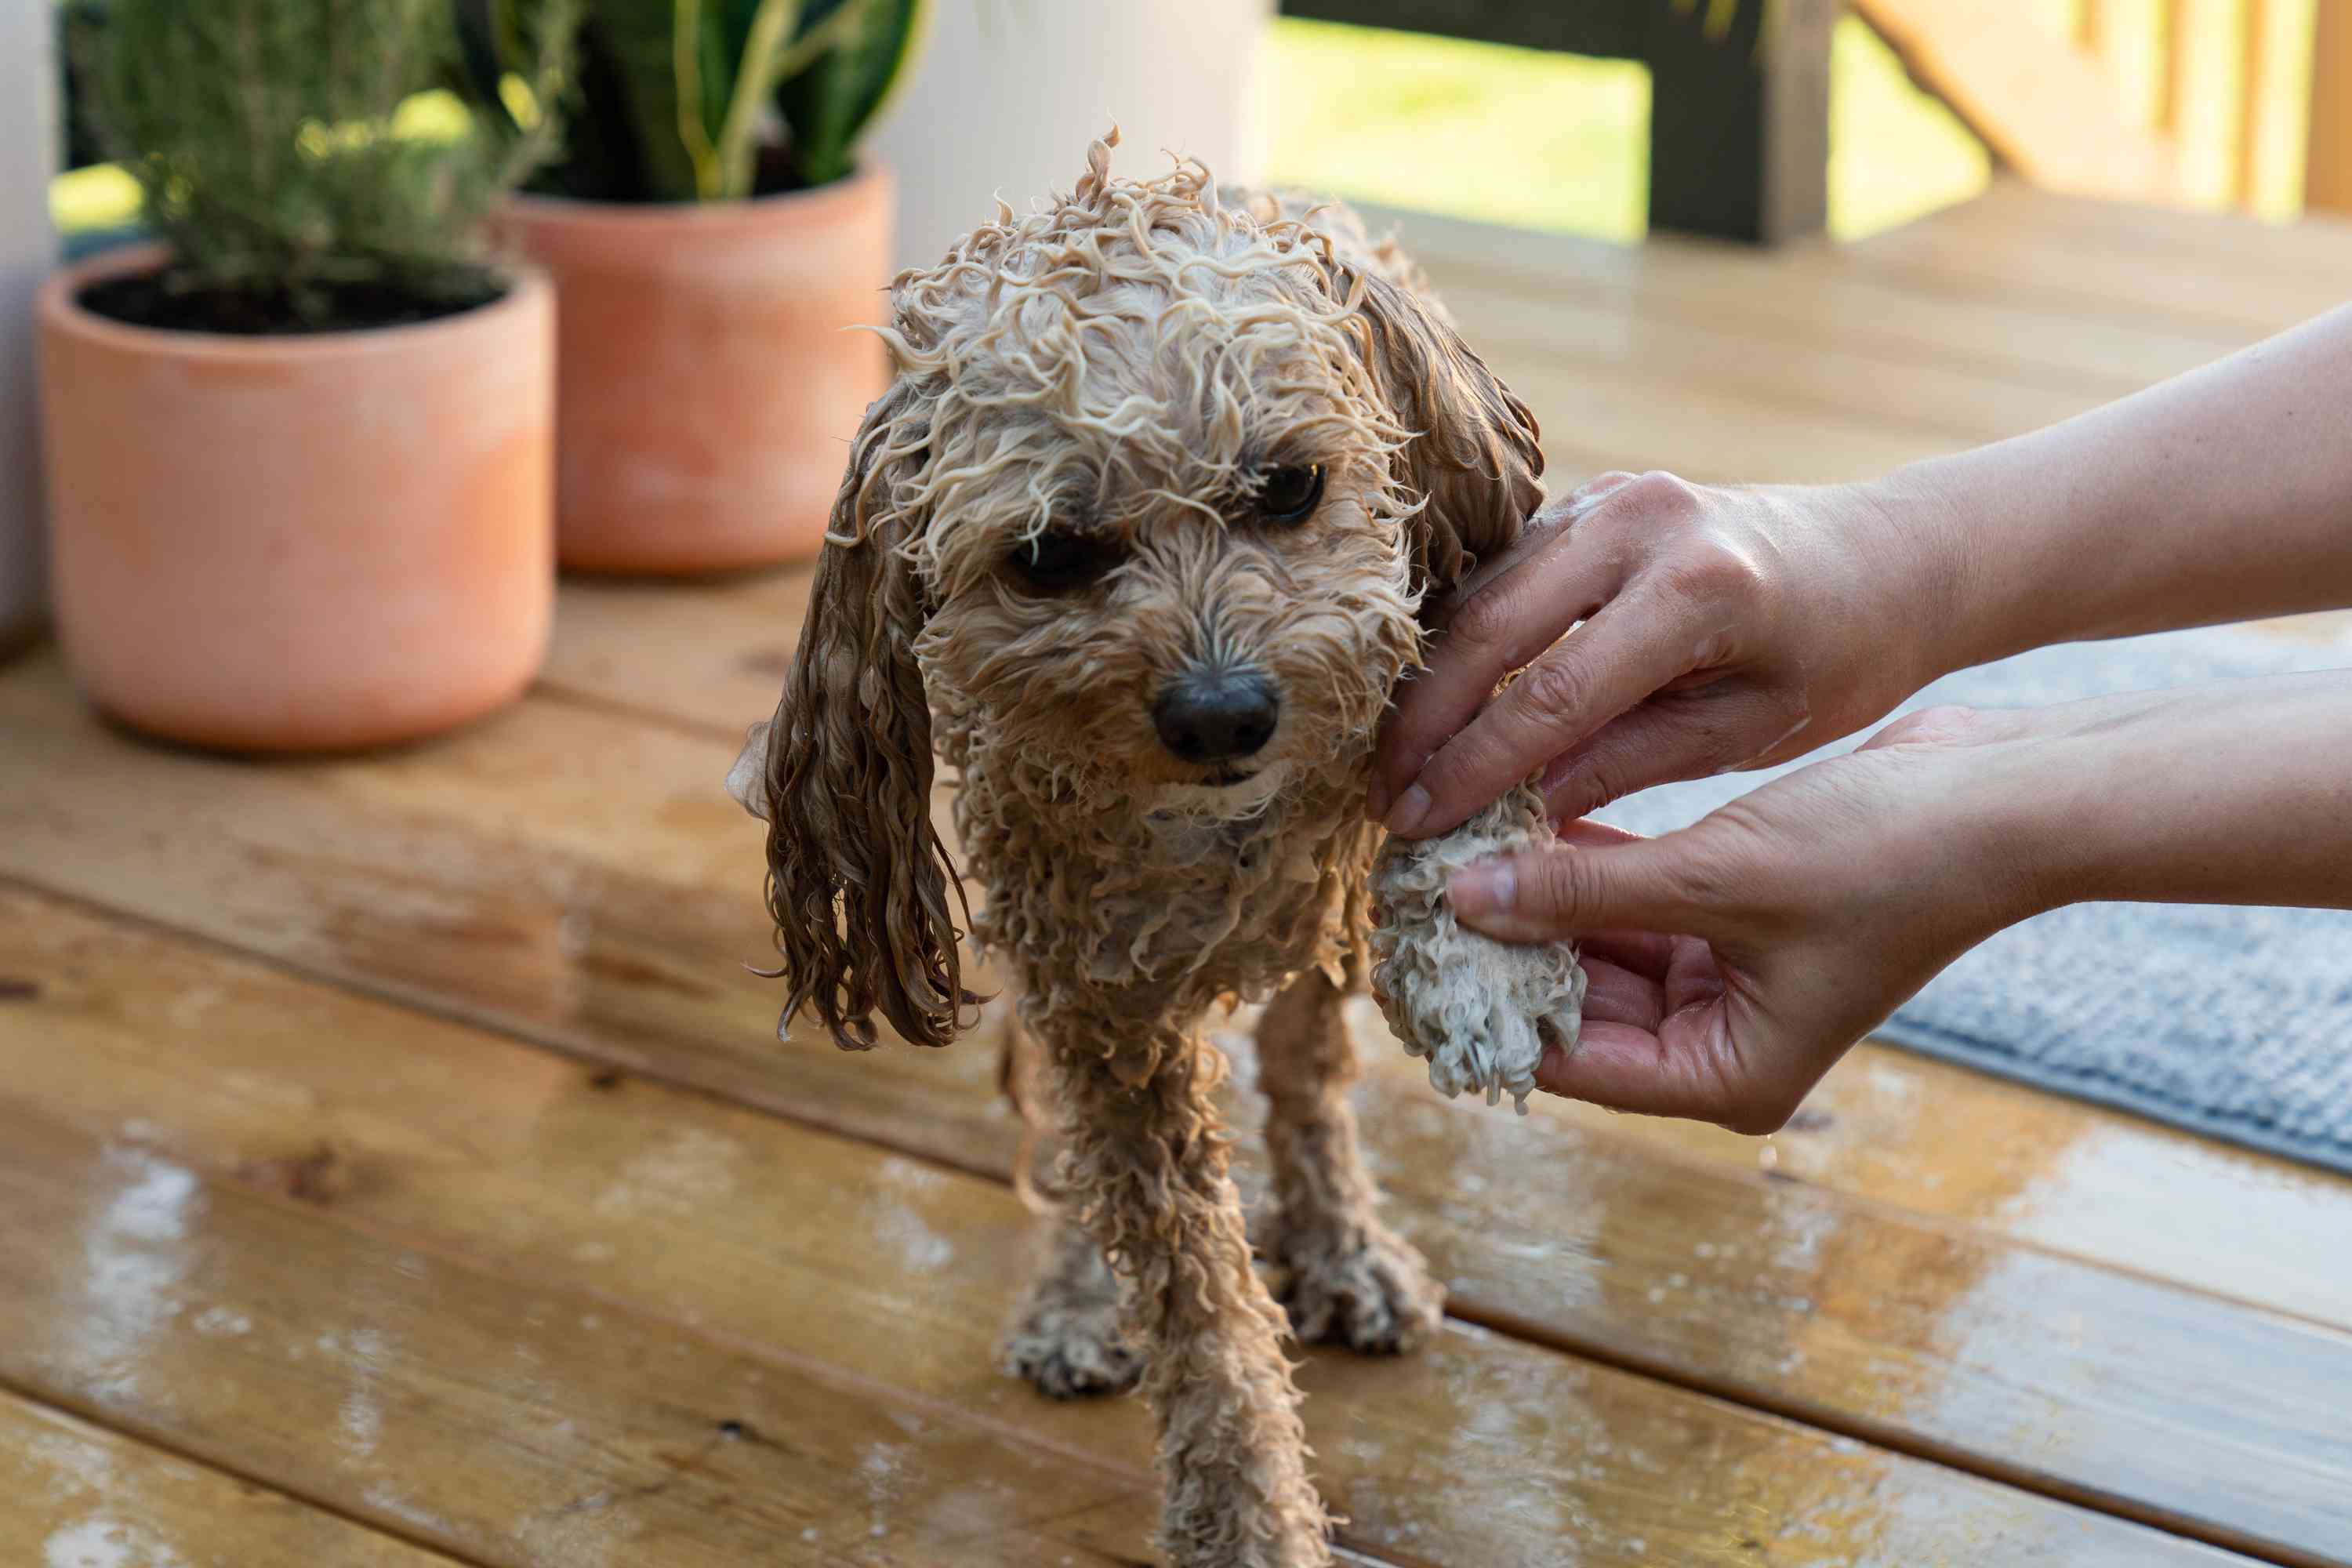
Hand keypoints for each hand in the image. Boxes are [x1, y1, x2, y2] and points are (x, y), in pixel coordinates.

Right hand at [1371, 469, 1963, 838]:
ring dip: (1431, 686)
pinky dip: (1463, 642)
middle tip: (1380, 802)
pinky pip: (1503, 574)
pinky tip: (1434, 707)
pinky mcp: (1591, 497)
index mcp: (1699, 588)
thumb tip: (1510, 818)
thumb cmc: (1833, 659)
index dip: (1473, 769)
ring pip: (1481, 596)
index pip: (1552, 694)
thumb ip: (1625, 764)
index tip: (1415, 827)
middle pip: (1490, 631)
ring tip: (1395, 767)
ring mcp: (1610, 496)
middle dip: (1426, 726)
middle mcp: (1643, 522)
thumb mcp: (1745, 733)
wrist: (1884, 559)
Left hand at [1443, 704, 2049, 1132]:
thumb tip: (1462, 899)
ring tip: (1450, 843)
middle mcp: (1719, 1046)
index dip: (1485, 1007)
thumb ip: (1580, 890)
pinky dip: (1584, 864)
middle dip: (1500, 946)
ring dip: (1535, 897)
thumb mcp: (1712, 877)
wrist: (2002, 799)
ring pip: (1595, 947)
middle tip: (1410, 888)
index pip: (1567, 1061)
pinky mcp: (1731, 918)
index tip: (1404, 957)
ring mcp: (1726, 983)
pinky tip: (1520, 813)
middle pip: (1575, 1006)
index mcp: (1723, 1079)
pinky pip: (1630, 902)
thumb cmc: (1882, 857)